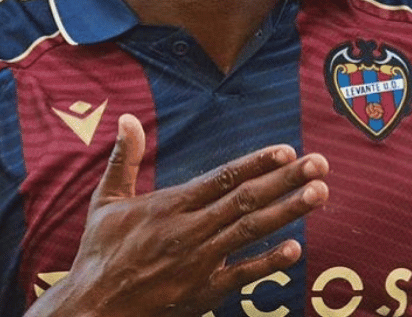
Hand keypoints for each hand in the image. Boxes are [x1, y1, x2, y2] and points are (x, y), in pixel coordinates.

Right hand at [27, 114, 328, 316]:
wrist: (94, 307)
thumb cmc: (100, 250)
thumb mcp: (106, 199)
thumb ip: (123, 158)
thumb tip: (127, 117)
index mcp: (170, 205)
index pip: (222, 177)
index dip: (256, 163)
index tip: (286, 150)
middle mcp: (191, 230)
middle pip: (246, 200)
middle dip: (285, 180)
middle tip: (319, 164)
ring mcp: (200, 262)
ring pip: (250, 231)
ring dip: (288, 212)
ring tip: (319, 194)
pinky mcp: (203, 292)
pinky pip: (241, 276)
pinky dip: (268, 263)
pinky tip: (295, 250)